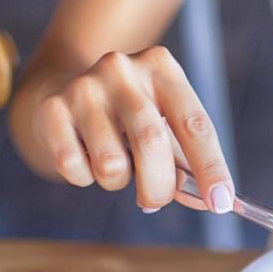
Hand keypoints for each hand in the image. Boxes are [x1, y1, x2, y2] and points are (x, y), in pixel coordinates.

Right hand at [34, 46, 232, 212]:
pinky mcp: (52, 108)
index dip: (211, 168)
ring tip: (115, 166)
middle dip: (160, 186)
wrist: (66, 87)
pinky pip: (74, 166)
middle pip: (151, 143)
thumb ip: (186, 161)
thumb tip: (207, 201)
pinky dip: (85, 178)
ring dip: (118, 182)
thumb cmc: (131, 115)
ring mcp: (84, 87)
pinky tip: (86, 158)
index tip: (220, 202)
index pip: (196, 125)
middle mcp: (123, 70)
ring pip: (111, 164)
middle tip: (156, 200)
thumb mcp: (165, 124)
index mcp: (163, 69)